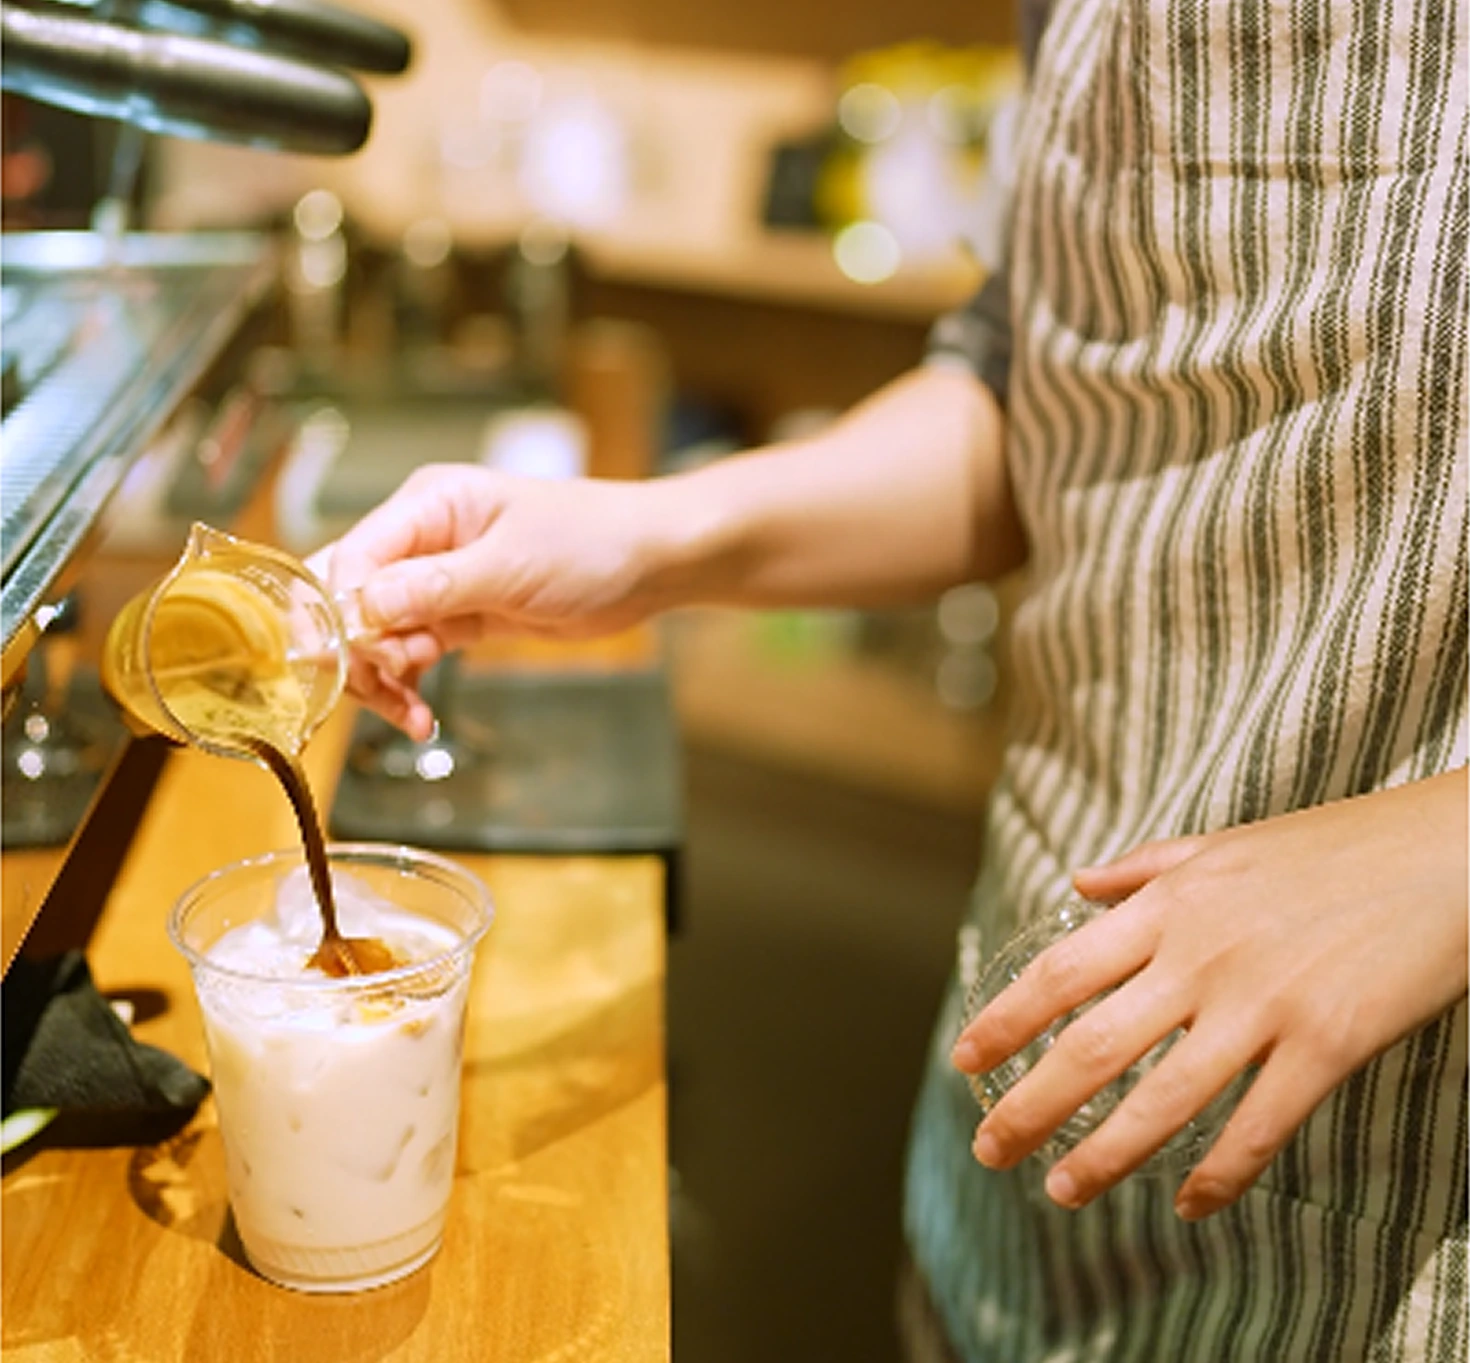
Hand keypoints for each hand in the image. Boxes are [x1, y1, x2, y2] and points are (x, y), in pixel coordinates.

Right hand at [309, 465, 681, 737]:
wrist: (649, 562)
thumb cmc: (590, 542)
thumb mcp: (510, 565)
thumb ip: (434, 586)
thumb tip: (363, 606)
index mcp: (428, 504)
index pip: (354, 556)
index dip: (343, 611)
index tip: (356, 659)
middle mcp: (422, 537)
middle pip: (352, 596)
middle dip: (356, 649)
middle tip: (380, 689)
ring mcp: (439, 579)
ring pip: (377, 632)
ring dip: (382, 677)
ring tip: (408, 713)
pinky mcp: (460, 615)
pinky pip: (412, 651)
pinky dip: (407, 683)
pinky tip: (417, 714)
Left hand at [949, 770, 1467, 1218]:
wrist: (1445, 853)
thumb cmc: (1330, 847)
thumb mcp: (1222, 843)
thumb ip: (1143, 870)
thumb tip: (1078, 885)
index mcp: (1168, 907)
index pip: (1059, 973)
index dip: (1004, 1022)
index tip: (963, 1060)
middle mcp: (1200, 958)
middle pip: (1092, 1045)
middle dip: (1030, 1105)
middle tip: (989, 1150)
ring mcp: (1263, 1004)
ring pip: (1163, 1097)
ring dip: (1105, 1154)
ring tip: (1061, 1192)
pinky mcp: (1328, 1042)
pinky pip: (1260, 1124)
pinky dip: (1220, 1172)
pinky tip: (1189, 1203)